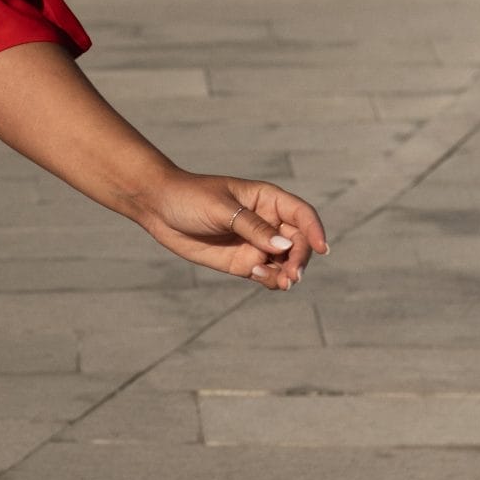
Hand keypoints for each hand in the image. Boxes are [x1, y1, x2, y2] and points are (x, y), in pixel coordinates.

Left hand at [138, 171, 328, 288]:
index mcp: (267, 199)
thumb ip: (253, 228)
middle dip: (300, 259)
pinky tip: (260, 278)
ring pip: (285, 263)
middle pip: (298, 243)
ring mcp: (256, 244)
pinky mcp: (242, 262)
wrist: (158, 207)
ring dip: (288, 274)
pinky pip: (267, 275)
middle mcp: (267, 222)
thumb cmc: (190, 198)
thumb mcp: (222, 209)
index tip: (322, 248)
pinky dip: (271, 280)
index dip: (315, 230)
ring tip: (281, 282)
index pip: (302, 215)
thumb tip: (285, 248)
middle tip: (292, 275)